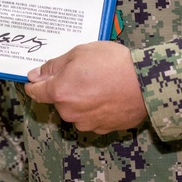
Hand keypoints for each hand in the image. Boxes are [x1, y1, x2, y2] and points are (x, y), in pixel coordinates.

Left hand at [24, 41, 147, 133]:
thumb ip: (54, 66)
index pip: (36, 93)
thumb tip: (35, 75)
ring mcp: (87, 123)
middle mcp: (70, 112)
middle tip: (83, 71)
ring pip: (75, 109)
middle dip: (65, 87)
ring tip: (100, 82)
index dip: (34, 84)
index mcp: (60, 92)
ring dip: (81, 98)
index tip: (36, 79)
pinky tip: (108, 94)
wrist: (146, 83)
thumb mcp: (79, 53)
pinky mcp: (103, 129)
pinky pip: (91, 117)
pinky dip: (96, 107)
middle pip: (58, 100)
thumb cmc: (112, 64)